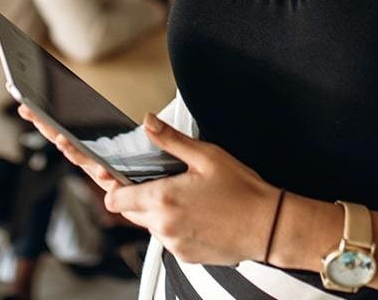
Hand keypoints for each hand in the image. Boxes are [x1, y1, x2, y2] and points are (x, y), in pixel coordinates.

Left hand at [17, 105, 279, 265]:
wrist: (271, 227)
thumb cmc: (244, 191)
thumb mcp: (207, 156)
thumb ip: (170, 140)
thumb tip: (146, 122)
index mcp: (162, 198)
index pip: (114, 196)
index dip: (109, 184)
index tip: (107, 175)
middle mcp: (162, 225)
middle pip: (128, 210)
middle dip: (134, 194)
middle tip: (156, 179)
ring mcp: (173, 244)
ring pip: (148, 224)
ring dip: (156, 209)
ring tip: (186, 195)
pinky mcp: (185, 256)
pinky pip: (167, 237)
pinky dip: (173, 224)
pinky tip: (198, 211)